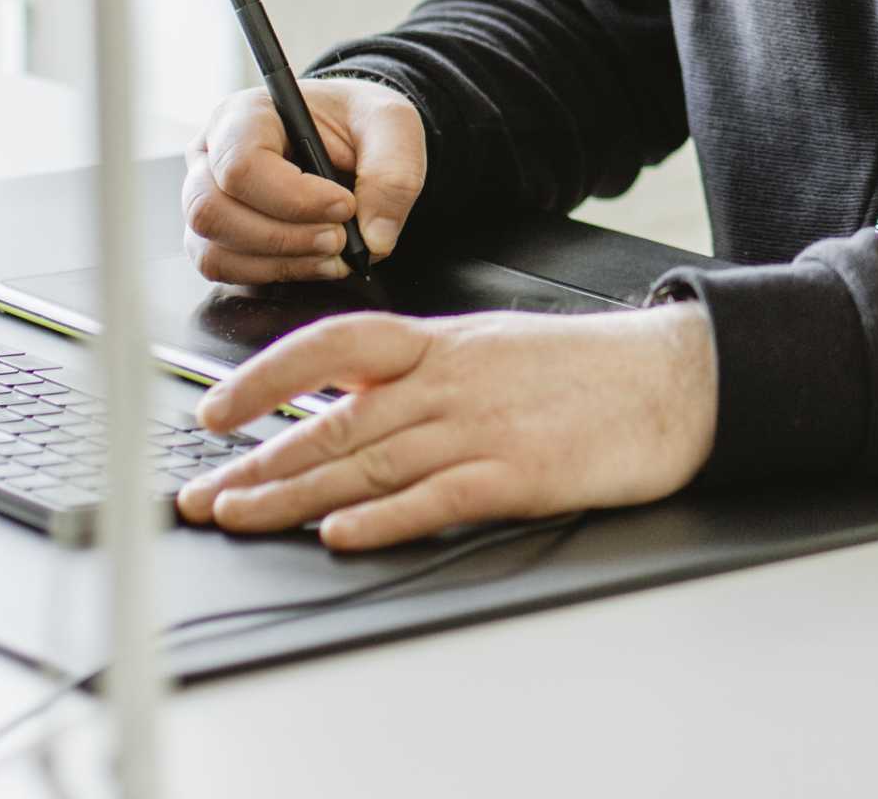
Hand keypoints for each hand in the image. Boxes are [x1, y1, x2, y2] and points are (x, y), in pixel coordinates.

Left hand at [175, 304, 717, 547]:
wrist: (676, 379)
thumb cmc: (590, 371)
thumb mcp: (495, 347)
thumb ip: (425, 370)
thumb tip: (352, 397)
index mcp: (442, 346)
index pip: (333, 345)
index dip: (266, 377)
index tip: (216, 411)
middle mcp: (451, 382)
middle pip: (335, 422)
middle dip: (257, 462)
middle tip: (201, 495)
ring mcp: (483, 428)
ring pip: (367, 461)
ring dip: (293, 494)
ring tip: (240, 516)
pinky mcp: (518, 474)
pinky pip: (434, 498)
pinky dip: (382, 518)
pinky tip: (340, 532)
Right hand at [180, 75, 426, 283]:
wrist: (352, 136)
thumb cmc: (360, 122)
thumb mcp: (393, 126)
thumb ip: (393, 175)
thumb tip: (374, 241)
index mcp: (244, 115)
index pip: (240, 165)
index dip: (292, 198)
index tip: (345, 206)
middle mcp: (210, 155)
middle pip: (212, 211)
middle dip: (284, 237)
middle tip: (340, 238)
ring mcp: (205, 198)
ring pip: (213, 249)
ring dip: (281, 261)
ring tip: (335, 252)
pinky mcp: (216, 234)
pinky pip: (223, 268)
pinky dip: (272, 274)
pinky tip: (317, 262)